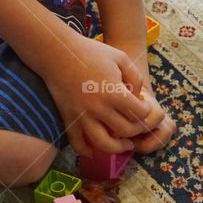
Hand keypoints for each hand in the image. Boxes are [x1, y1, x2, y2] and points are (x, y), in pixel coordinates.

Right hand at [39, 34, 160, 157]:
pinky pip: (77, 143)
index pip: (139, 114)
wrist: (57, 53)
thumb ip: (135, 77)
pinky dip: (86, 151)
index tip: (141, 105)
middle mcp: (99, 108)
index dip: (145, 111)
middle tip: (137, 123)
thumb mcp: (120, 57)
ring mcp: (83, 116)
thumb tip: (138, 97)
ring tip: (124, 144)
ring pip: (104, 144)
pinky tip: (94, 151)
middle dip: (136, 129)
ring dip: (118, 148)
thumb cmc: (90, 52)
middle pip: (126, 131)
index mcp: (114, 93)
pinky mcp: (69, 119)